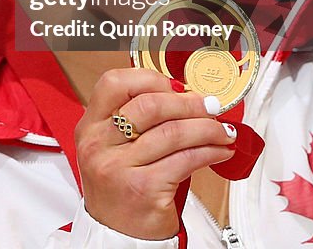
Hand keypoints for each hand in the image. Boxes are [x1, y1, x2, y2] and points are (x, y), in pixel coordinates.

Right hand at [75, 68, 235, 239]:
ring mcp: (119, 167)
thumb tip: (182, 96)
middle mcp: (99, 144)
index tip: (175, 87)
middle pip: (150, 105)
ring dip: (208, 129)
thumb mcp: (112, 149)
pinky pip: (186, 159)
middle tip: (210, 108)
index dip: (149, 79)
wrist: (116, 235)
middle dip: (189, 103)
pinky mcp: (144, 188)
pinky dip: (210, 152)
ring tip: (222, 132)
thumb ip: (135, 121)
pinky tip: (219, 152)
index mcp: (90, 127)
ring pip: (173, 132)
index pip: (113, 84)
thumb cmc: (120, 188)